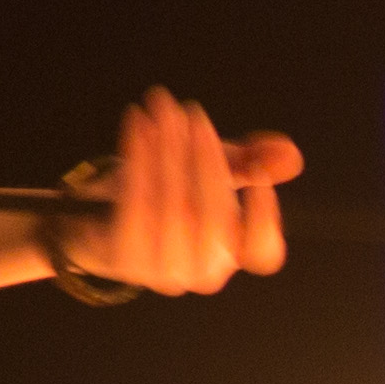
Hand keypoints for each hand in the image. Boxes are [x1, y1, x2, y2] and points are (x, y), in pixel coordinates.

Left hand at [69, 90, 296, 294]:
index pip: (263, 252)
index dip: (264, 219)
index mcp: (232, 255)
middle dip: (205, 157)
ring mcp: (162, 270)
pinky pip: (134, 206)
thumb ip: (249, 162)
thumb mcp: (207, 172)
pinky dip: (137, 161)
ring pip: (173, 209)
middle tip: (191, 112)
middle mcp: (203, 271)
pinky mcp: (124, 257)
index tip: (256, 176)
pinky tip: (137, 127)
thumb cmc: (164, 196)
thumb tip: (289, 153)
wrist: (95, 222)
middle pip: (215, 218)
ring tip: (160, 112)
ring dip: (168, 152)